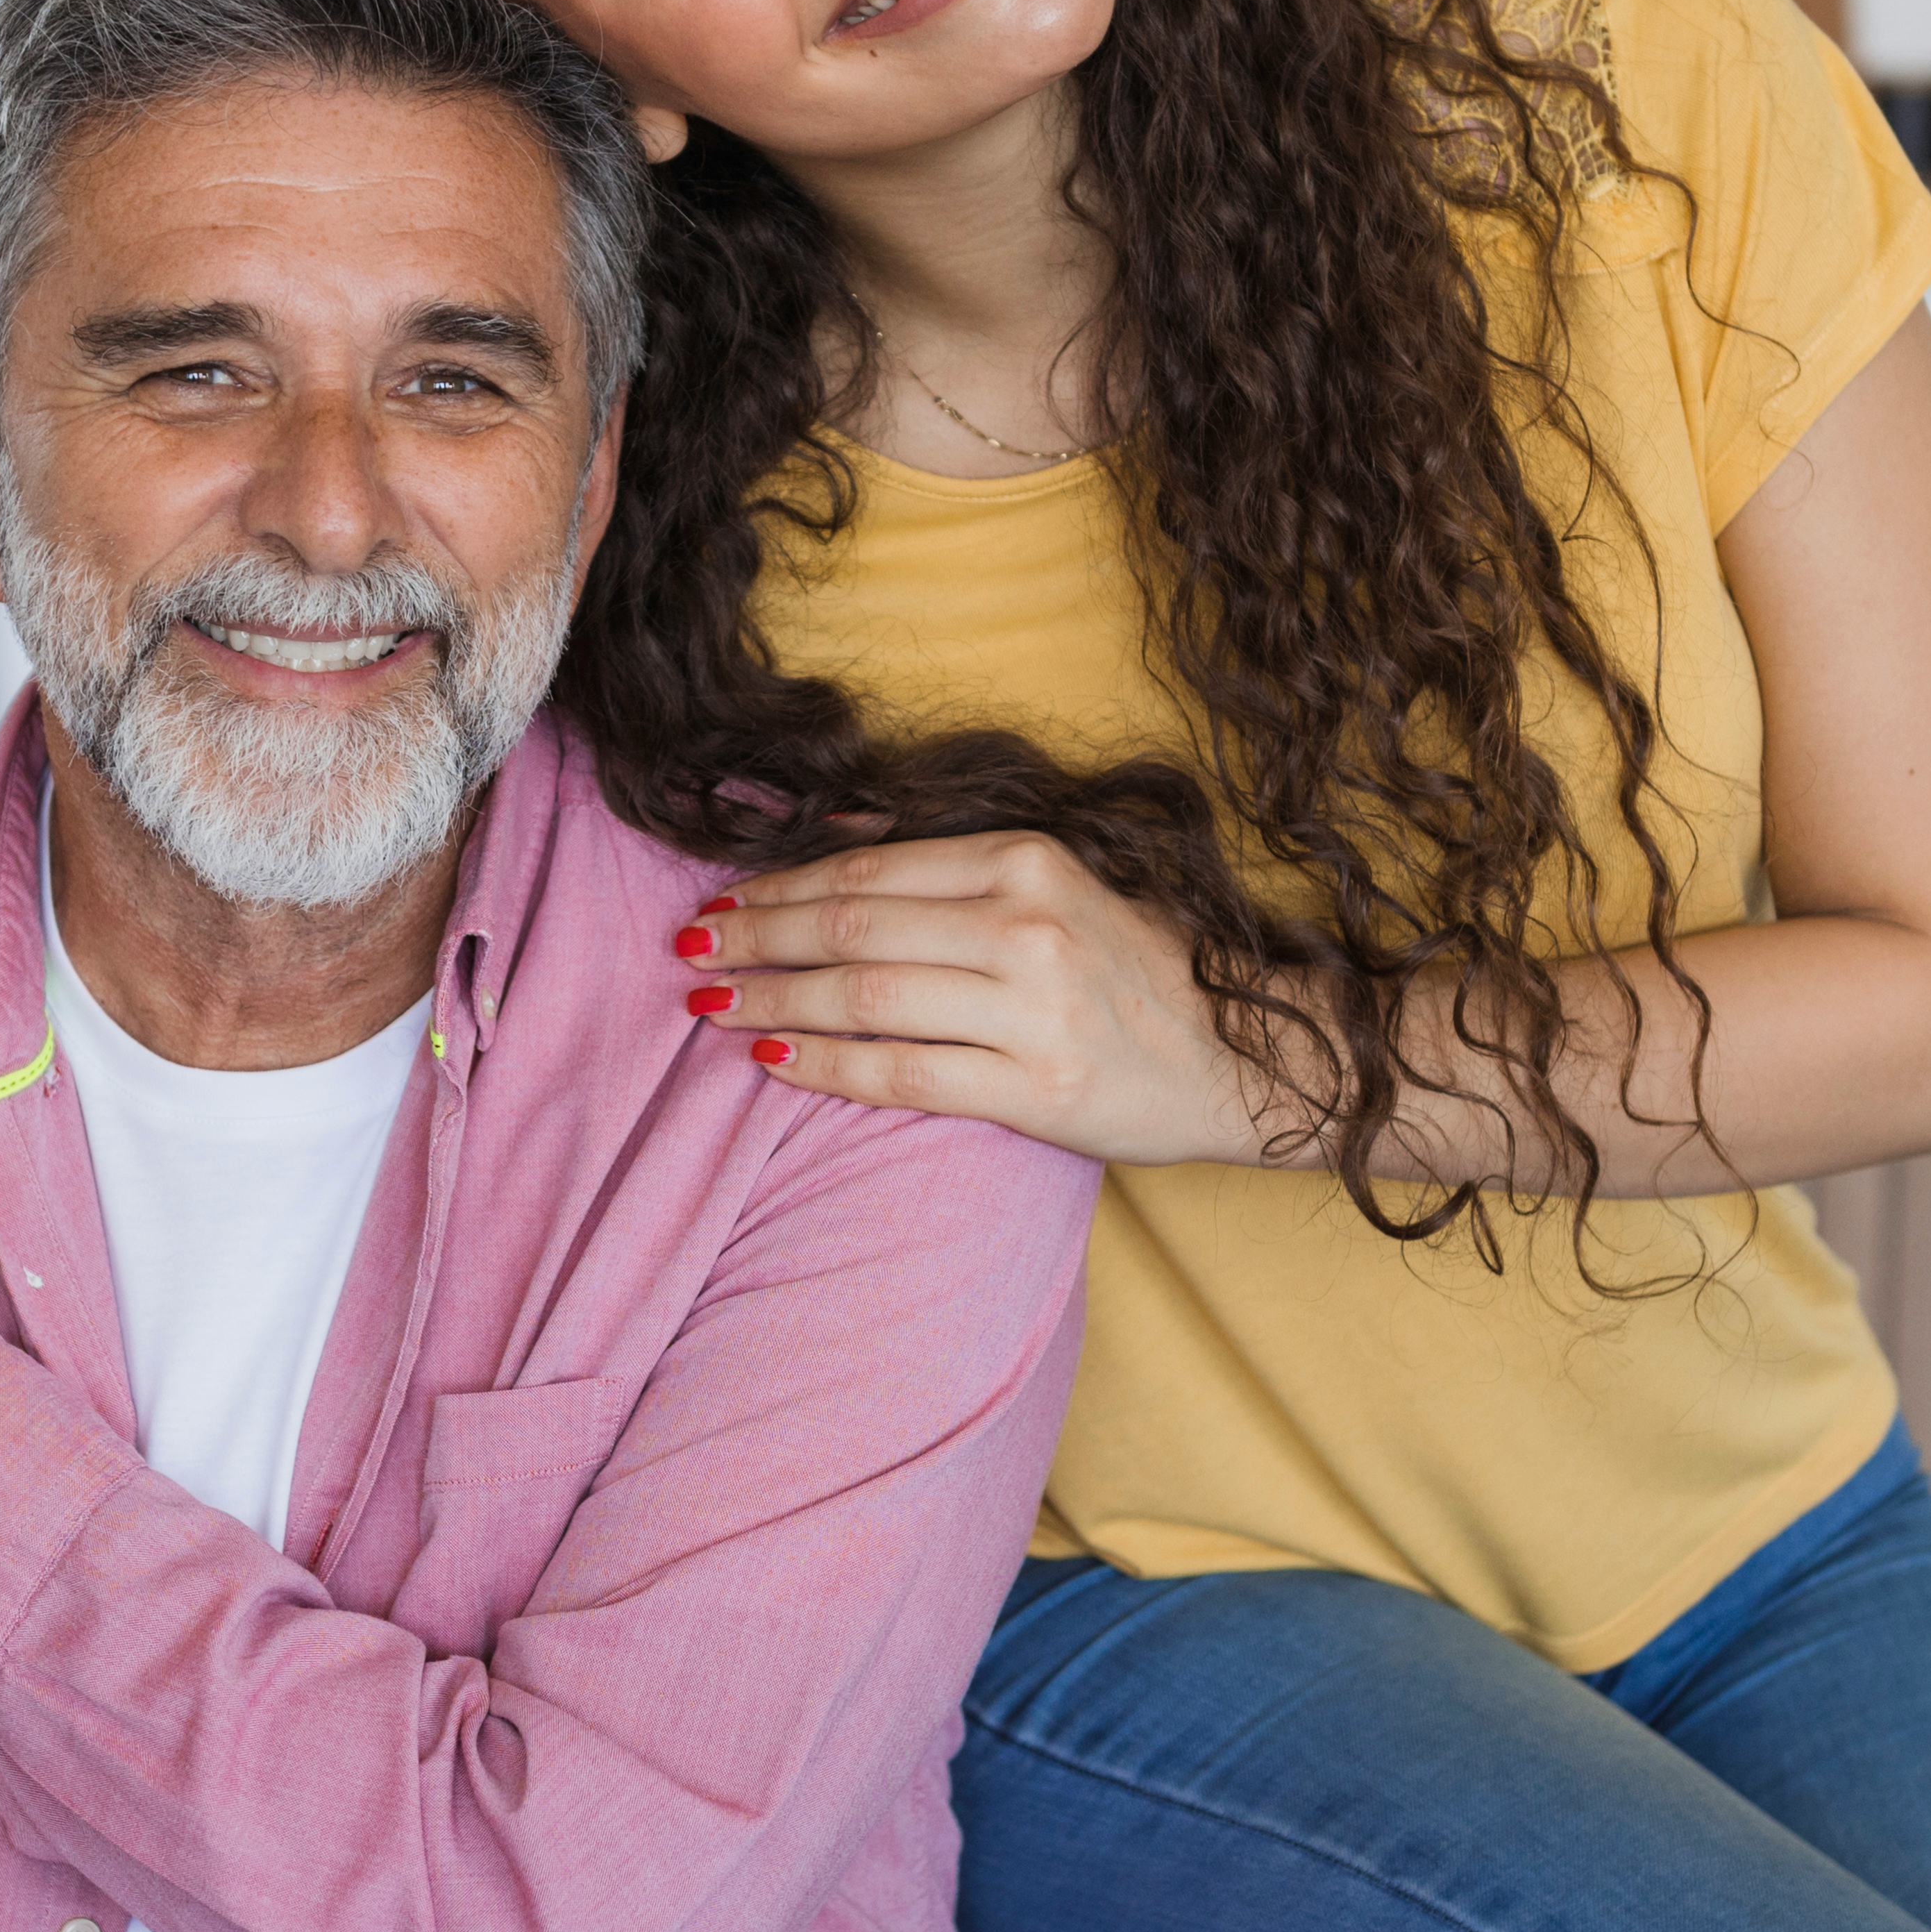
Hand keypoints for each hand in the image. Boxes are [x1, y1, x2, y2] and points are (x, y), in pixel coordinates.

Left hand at [683, 830, 1294, 1168]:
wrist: (1243, 1057)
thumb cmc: (1134, 971)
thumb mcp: (1053, 886)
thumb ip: (950, 866)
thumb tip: (834, 841)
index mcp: (1026, 862)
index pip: (868, 872)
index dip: (777, 888)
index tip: (715, 901)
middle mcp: (1026, 926)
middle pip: (851, 929)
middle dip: (753, 938)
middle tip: (687, 951)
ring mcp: (1031, 1010)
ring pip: (864, 998)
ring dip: (771, 999)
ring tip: (710, 1006)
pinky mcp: (1035, 1090)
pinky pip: (901, 1075)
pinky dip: (825, 1064)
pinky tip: (773, 1059)